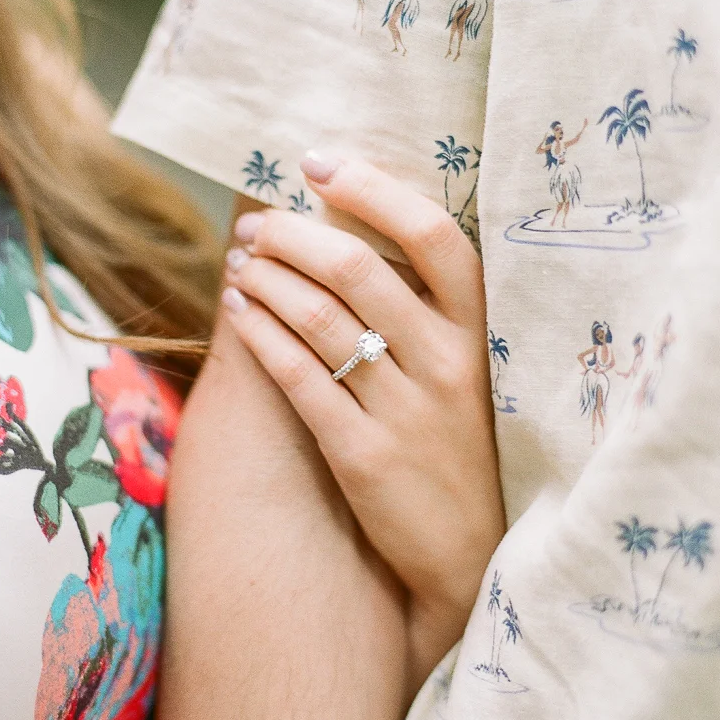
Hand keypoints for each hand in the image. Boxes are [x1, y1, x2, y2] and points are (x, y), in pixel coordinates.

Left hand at [221, 153, 505, 678]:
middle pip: (357, 269)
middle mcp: (448, 363)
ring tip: (239, 262)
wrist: (472, 555)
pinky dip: (261, 334)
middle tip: (257, 224)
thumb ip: (428, 306)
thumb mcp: (469, 368)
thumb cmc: (460, 443)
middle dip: (291, 234)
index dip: (371, 188)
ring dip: (266, 278)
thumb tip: (356, 224)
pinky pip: (300, 377)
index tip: (316, 163)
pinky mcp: (365, 456)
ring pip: (320, 318)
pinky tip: (238, 311)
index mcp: (481, 331)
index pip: (434, 234)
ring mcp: (407, 412)